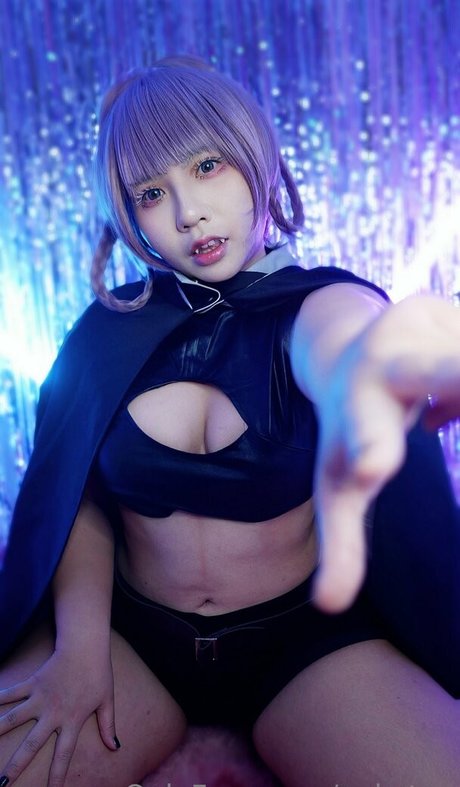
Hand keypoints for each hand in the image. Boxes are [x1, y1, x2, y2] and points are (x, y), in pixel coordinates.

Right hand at [0, 644, 118, 785]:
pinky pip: (12, 693)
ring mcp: (40, 697)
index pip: (64, 754)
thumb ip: (108, 725)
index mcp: (72, 720)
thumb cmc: (98, 672)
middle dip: (16, 765)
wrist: (85, 645)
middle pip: (31, 745)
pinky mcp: (33, 683)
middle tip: (3, 783)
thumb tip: (115, 747)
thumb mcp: (107, 700)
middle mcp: (53, 712)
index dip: (57, 776)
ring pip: (14, 718)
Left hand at [312, 294, 459, 612]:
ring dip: (455, 395)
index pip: (366, 437)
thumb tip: (327, 607)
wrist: (353, 347)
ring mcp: (427, 327)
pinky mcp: (450, 313)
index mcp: (358, 414)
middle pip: (434, 370)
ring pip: (457, 364)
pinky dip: (458, 399)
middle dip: (457, 374)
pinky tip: (439, 403)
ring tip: (433, 413)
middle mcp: (393, 364)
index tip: (371, 467)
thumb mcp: (338, 484)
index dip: (372, 449)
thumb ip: (339, 543)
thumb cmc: (347, 432)